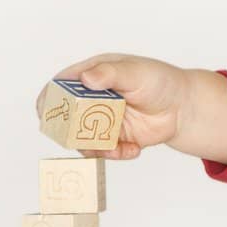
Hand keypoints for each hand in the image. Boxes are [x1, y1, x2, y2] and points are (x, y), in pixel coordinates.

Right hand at [37, 53, 192, 160]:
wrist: (182, 106)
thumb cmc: (158, 80)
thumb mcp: (135, 72)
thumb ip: (110, 74)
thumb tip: (85, 78)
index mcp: (92, 76)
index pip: (61, 86)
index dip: (49, 98)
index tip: (45, 112)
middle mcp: (92, 100)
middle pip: (66, 118)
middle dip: (70, 132)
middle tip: (83, 137)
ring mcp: (101, 121)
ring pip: (82, 139)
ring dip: (94, 148)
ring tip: (114, 148)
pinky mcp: (114, 139)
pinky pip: (104, 152)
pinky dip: (116, 155)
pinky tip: (134, 149)